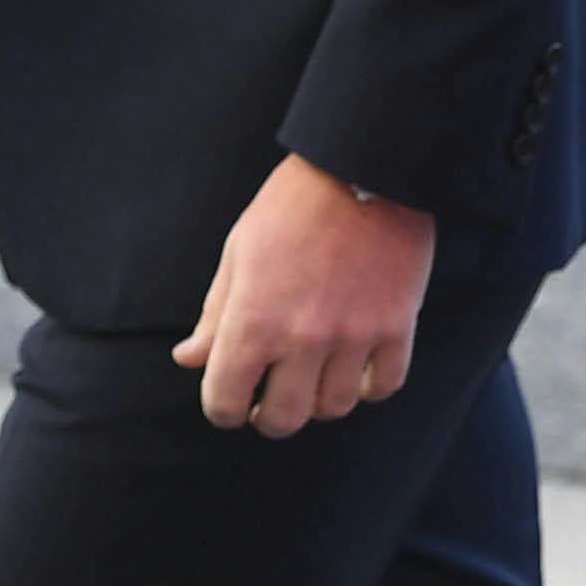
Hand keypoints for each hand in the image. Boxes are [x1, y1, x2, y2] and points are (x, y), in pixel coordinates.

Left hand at [175, 156, 437, 435]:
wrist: (363, 166)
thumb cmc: (291, 206)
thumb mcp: (238, 252)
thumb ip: (215, 314)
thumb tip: (189, 359)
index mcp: (252, 320)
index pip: (225, 401)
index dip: (223, 409)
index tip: (230, 402)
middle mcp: (302, 337)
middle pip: (284, 419)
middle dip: (269, 417)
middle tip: (270, 401)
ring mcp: (354, 335)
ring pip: (335, 407)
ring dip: (319, 402)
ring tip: (314, 379)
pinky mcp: (397, 326)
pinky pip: (384, 385)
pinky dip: (368, 387)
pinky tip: (356, 371)